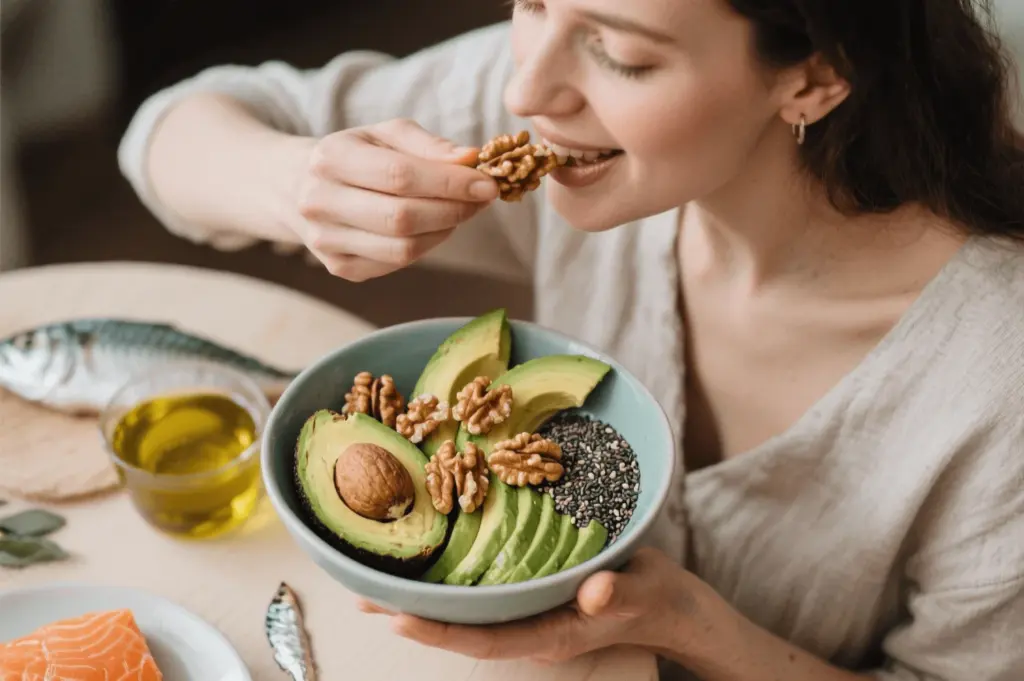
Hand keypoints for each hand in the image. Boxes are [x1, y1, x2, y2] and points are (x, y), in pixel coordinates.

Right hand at [288, 118, 498, 281]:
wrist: (294, 186)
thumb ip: (428, 145)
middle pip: (402, 217)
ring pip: (403, 248)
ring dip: (445, 230)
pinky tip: (433, 226)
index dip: (450, 182)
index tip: (488, 183)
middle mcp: (320, 202)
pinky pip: (397, 263)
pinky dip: (426, 246)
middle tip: (482, 199)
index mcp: (330, 158)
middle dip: (454, 209)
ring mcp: (326, 241)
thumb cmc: (354, 155)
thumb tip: (471, 160)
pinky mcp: (340, 268)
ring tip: (461, 210)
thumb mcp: (385, 134)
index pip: (400, 176)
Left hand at [357, 547, 711, 664]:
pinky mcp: (530, 595)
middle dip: (411, 614)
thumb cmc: (657, 598)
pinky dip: (449, 580)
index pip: (483, 639)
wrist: (669, 606)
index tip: (397, 616)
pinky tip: (427, 563)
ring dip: (421, 598)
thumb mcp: (643, 589)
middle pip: (459, 628)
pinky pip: (482, 592)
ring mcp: (528, 613)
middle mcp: (529, 627)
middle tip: (360, 596)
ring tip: (374, 584)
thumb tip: (594, 590)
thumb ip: (619, 591)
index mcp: (549, 633)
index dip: (439, 630)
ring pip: (465, 611)